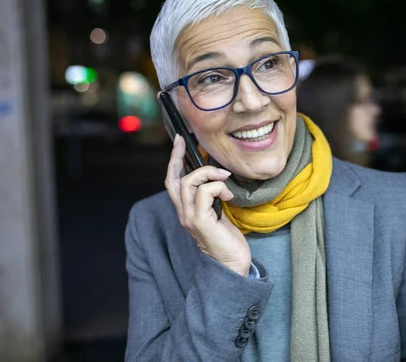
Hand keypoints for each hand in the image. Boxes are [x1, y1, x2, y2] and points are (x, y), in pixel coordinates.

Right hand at [165, 135, 250, 276]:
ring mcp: (190, 218)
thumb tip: (217, 177)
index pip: (173, 182)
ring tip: (224, 178)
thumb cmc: (227, 240)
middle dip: (178, 157)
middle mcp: (183, 213)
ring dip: (209, 174)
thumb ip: (212, 197)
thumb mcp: (218, 212)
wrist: (232, 264)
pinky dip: (218, 187)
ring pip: (189, 182)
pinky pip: (205, 193)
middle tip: (187, 142)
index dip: (174, 161)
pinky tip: (229, 197)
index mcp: (187, 210)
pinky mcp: (200, 222)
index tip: (179, 142)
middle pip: (174, 179)